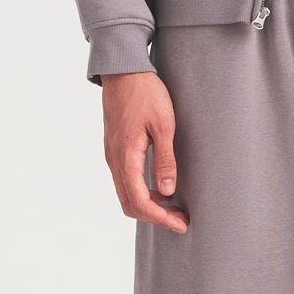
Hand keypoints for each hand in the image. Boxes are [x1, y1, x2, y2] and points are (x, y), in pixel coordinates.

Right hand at [101, 70, 188, 231]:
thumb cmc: (146, 93)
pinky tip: (160, 188)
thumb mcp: (163, 125)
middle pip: (129, 204)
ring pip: (126, 193)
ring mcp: (112, 155)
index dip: (160, 218)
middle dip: (155, 217)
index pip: (140, 201)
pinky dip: (141, 192)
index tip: (181, 223)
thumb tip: (168, 192)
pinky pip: (124, 180)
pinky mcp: (114, 148)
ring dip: (148, 206)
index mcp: (125, 157)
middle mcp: (114, 160)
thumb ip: (165, 160)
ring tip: (174, 207)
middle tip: (180, 220)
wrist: (123, 70)